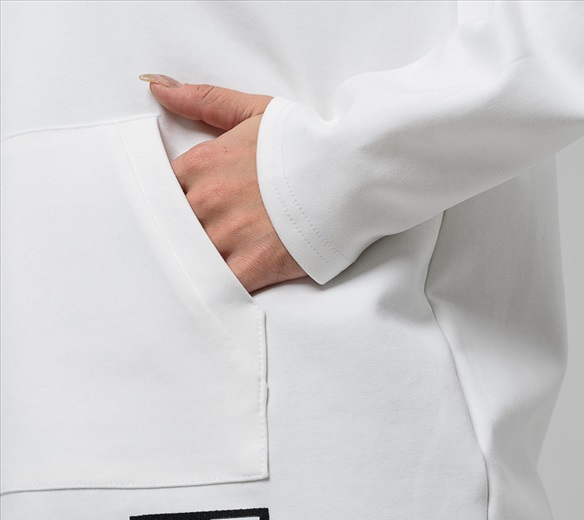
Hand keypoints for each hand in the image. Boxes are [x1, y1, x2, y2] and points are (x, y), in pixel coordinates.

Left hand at [139, 75, 306, 293]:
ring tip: (212, 260)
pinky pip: (216, 286)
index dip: (174, 199)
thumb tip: (155, 87)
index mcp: (203, 163)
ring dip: (197, 260)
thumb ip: (203, 101)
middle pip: (174, 225)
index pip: (162, 188)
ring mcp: (226, 237)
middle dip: (185, 230)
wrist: (349, 177)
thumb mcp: (253, 111)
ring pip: (190, 257)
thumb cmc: (305, 144)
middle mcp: (207, 200)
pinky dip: (214, 287)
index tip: (188, 205)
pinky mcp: (248, 268)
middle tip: (203, 235)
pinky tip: (219, 286)